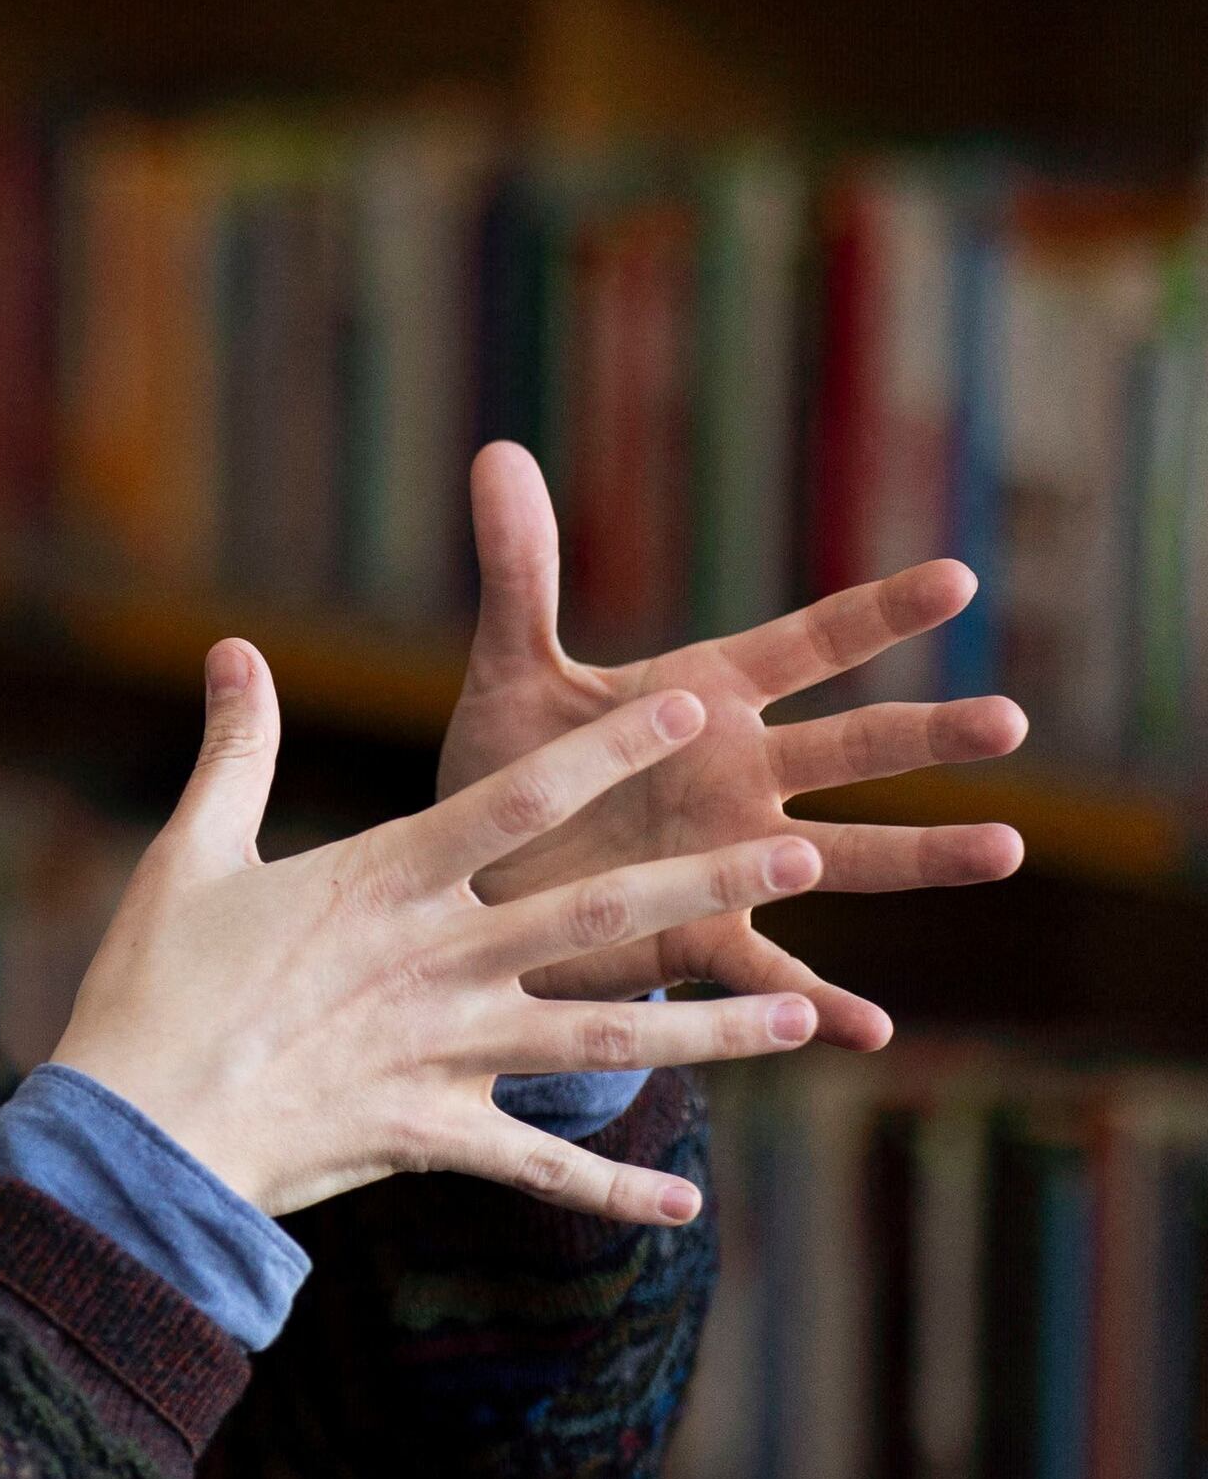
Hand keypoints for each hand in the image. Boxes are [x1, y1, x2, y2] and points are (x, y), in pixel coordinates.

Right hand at [53, 643, 814, 1225]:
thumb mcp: (186, 855)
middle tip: (801, 849)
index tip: (688, 706)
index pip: (517, 800)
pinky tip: (686, 1203)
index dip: (606, 750)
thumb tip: (232, 647)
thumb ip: (235, 752)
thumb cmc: (151, 986)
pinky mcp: (435, 1134)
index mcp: (382, 883)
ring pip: (603, 1037)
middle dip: (706, 882)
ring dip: (710, 1031)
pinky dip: (615, 1189)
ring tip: (802, 1017)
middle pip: (596, 913)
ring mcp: (445, 1052)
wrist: (140, 1132)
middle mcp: (437, 961)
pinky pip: (542, 1166)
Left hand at [438, 443, 1027, 1045]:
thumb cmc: (505, 769)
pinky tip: (870, 1028)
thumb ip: (519, 569)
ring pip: (846, 855)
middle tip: (1008, 720)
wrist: (471, 880)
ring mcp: (734, 859)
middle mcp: (741, 778)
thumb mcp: (510, 670)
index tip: (958, 579)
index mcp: (704, 701)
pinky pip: (772, 974)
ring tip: (1003, 848)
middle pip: (852, 749)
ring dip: (922, 855)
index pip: (806, 646)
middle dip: (928, 734)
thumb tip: (500, 450)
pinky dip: (818, 1004)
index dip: (876, 615)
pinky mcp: (701, 936)